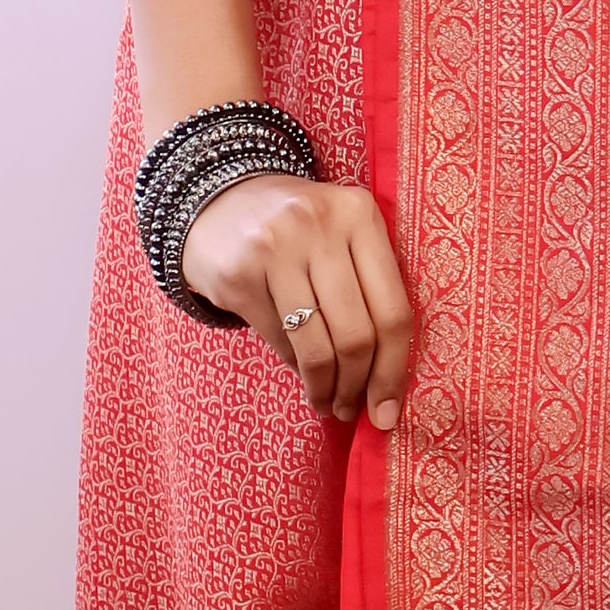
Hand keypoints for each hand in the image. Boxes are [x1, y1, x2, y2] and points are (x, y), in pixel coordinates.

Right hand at [180, 170, 414, 430]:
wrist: (215, 198)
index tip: (388, 411)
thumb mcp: (341, 232)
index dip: (394, 371)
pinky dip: (293, 367)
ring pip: (316, 346)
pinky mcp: (238, 274)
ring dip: (324, 387)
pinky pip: (278, 341)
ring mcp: (275, 248)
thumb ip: (370, 283)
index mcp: (359, 214)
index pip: (394, 309)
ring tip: (326, 402)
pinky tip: (299, 374)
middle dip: (357, 386)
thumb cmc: (297, 229)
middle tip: (350, 410)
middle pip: (357, 334)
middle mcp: (320, 226)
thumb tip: (388, 376)